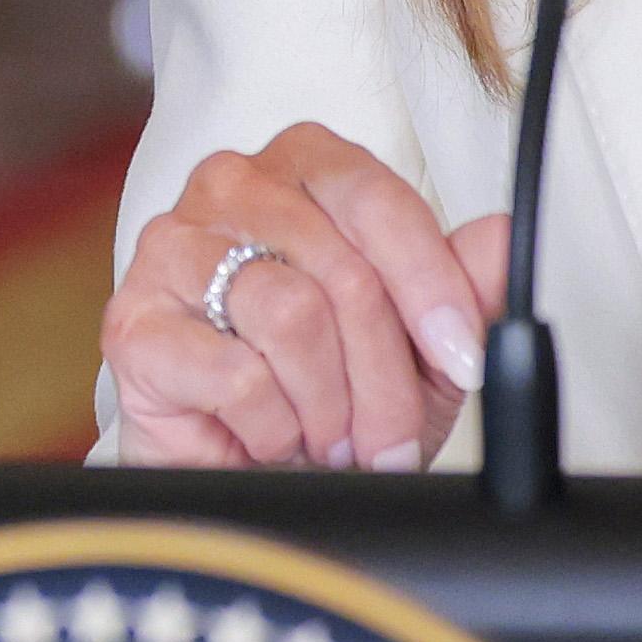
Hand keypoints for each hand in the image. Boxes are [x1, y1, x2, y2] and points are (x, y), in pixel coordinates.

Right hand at [100, 126, 508, 473]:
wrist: (240, 474)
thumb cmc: (322, 394)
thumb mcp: (417, 347)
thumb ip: (463, 285)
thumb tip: (508, 240)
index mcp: (303, 167)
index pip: (376, 199)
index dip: (429, 285)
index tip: (460, 356)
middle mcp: (231, 188)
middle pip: (340, 268)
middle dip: (380, 372)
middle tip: (385, 434)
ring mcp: (171, 249)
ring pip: (290, 315)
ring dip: (327, 403)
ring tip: (325, 434)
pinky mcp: (132, 324)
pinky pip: (236, 373)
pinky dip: (272, 425)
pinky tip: (268, 435)